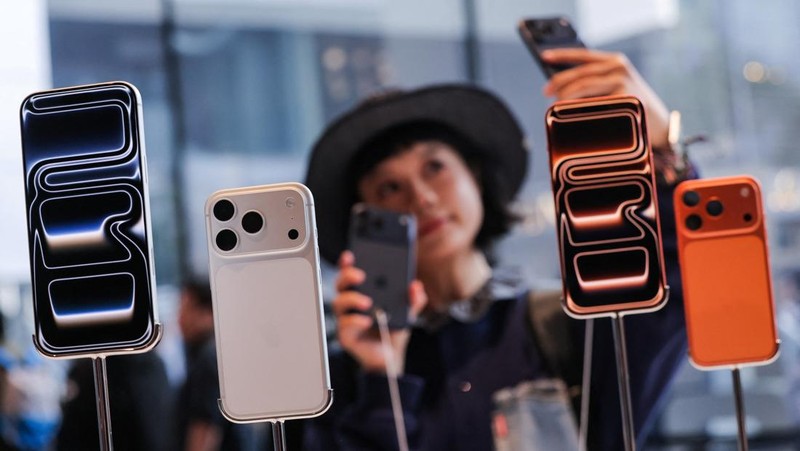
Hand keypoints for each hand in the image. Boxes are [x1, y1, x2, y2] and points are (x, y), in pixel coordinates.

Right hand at [331, 251, 426, 373]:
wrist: (391, 357)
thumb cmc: (392, 331)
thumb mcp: (407, 312)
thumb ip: (413, 299)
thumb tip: (416, 287)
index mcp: (362, 294)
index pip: (350, 274)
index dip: (347, 263)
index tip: (350, 255)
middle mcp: (351, 305)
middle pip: (340, 284)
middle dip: (347, 276)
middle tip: (360, 276)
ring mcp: (346, 319)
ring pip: (338, 303)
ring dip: (352, 299)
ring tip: (367, 302)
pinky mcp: (346, 335)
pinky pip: (344, 325)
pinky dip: (355, 321)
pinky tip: (366, 321)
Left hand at [541, 48, 670, 151]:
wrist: (659, 125)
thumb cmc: (631, 109)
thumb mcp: (615, 89)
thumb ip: (595, 83)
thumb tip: (560, 89)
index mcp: (615, 62)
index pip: (584, 55)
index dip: (562, 55)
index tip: (545, 56)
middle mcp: (619, 68)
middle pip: (579, 74)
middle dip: (558, 84)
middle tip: (546, 93)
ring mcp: (622, 82)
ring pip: (583, 87)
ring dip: (564, 98)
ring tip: (556, 107)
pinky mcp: (624, 98)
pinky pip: (592, 104)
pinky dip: (578, 111)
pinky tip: (571, 117)